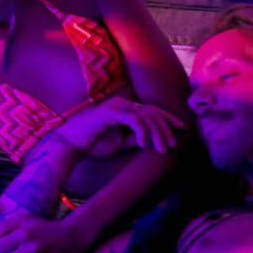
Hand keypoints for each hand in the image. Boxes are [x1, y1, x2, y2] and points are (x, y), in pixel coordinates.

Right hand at [57, 96, 182, 155]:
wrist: (71, 145)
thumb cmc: (94, 144)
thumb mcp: (121, 144)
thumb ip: (137, 139)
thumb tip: (156, 142)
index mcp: (125, 109)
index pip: (152, 110)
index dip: (168, 119)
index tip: (181, 131)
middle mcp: (122, 104)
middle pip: (153, 111)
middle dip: (166, 128)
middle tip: (172, 145)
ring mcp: (116, 106)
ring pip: (147, 115)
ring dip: (157, 133)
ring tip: (161, 149)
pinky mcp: (110, 112)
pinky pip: (135, 119)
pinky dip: (143, 132)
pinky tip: (144, 145)